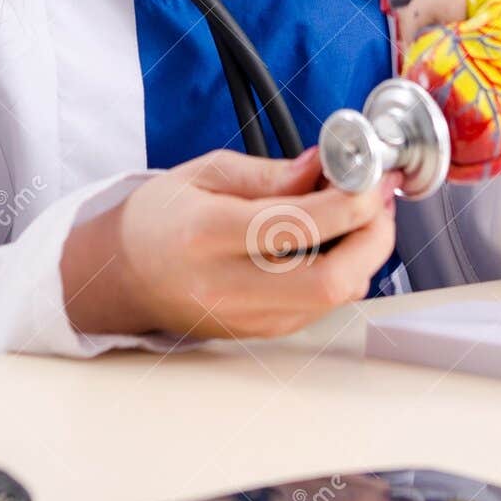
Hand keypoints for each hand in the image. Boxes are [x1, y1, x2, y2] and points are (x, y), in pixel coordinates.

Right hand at [61, 145, 395, 341]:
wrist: (122, 275)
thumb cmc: (157, 219)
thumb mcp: (203, 173)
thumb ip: (269, 173)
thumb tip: (323, 166)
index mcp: (209, 234)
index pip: (299, 224)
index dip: (350, 200)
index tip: (370, 175)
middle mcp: (229, 286)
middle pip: (332, 280)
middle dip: (374, 237)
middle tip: (379, 201)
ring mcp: (248, 318)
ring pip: (335, 298)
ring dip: (363, 255)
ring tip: (359, 214)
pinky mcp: (261, 334)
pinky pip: (320, 307)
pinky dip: (341, 273)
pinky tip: (334, 242)